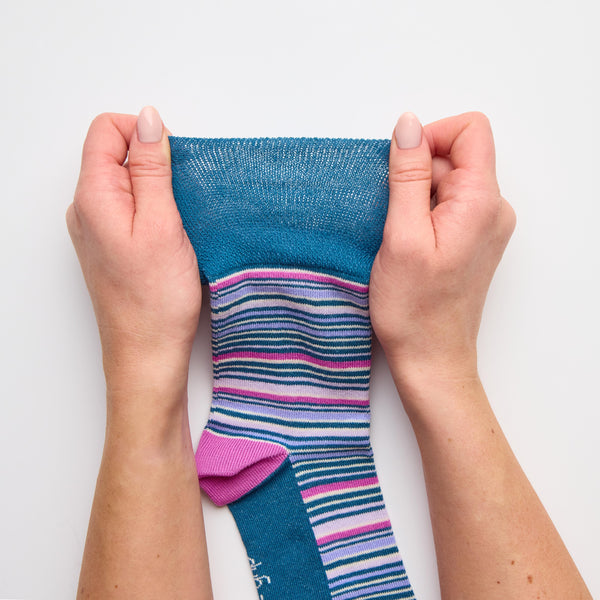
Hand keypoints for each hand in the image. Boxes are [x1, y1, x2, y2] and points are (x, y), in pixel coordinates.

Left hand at [66, 107, 201, 397]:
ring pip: (128, 183)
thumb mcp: (162, 223)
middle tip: (180, 201)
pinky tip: (173, 236)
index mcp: (92, 196)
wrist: (147, 352)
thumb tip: (147, 119)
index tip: (172, 163)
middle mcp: (86, 208)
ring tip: (179, 223)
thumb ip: (151, 168)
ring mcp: (98, 228)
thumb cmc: (155, 298)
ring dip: (158, 191)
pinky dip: (155, 211)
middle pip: (117, 155)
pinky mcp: (112, 244)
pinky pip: (131, 208)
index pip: (106, 130)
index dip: (143, 134)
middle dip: (154, 164)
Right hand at [370, 112, 515, 384]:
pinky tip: (407, 242)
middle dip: (417, 174)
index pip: (470, 130)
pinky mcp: (471, 240)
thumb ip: (407, 175)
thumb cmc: (415, 308)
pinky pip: (447, 205)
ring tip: (400, 235)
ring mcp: (484, 226)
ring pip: (447, 181)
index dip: (430, 138)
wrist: (431, 357)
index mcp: (481, 202)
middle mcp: (492, 209)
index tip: (401, 170)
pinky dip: (422, 213)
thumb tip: (409, 125)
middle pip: (456, 156)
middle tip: (396, 217)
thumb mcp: (402, 235)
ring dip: (416, 196)